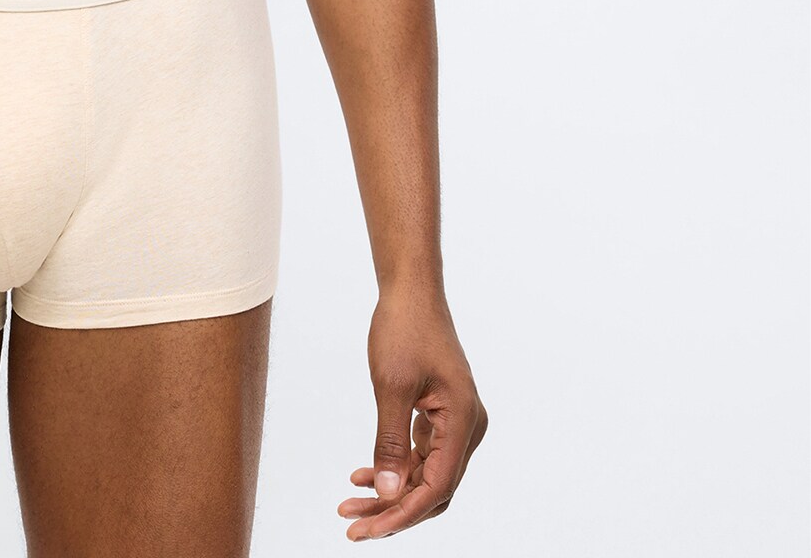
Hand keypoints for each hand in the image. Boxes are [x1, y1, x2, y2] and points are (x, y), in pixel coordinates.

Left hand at [338, 281, 485, 539]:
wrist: (411, 289)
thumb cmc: (404, 327)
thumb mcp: (391, 385)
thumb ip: (391, 443)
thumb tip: (390, 495)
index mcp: (464, 421)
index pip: (436, 487)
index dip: (402, 514)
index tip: (366, 529)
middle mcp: (468, 427)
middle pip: (433, 488)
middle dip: (394, 510)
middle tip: (352, 524)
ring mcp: (457, 421)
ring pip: (426, 474)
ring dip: (391, 492)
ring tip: (350, 503)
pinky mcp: (442, 414)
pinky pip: (422, 455)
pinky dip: (395, 468)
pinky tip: (362, 475)